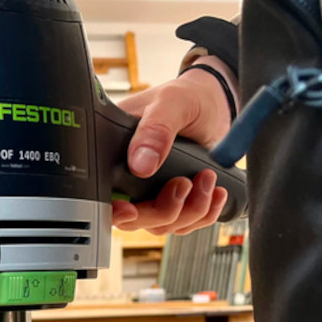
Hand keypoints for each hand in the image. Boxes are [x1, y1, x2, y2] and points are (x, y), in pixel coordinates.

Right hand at [112, 58, 234, 235]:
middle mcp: (129, 176)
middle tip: (184, 182)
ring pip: (161, 224)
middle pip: (134, 218)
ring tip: (207, 178)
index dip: (116, 210)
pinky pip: (184, 223)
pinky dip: (204, 212)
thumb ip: (156, 129)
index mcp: (116, 152)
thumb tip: (140, 164)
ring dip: (190, 209)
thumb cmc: (188, 97)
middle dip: (164, 209)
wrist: (216, 105)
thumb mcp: (171, 103)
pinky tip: (214, 192)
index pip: (105, 194)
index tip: (132, 209)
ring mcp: (152, 191)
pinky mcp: (175, 199)